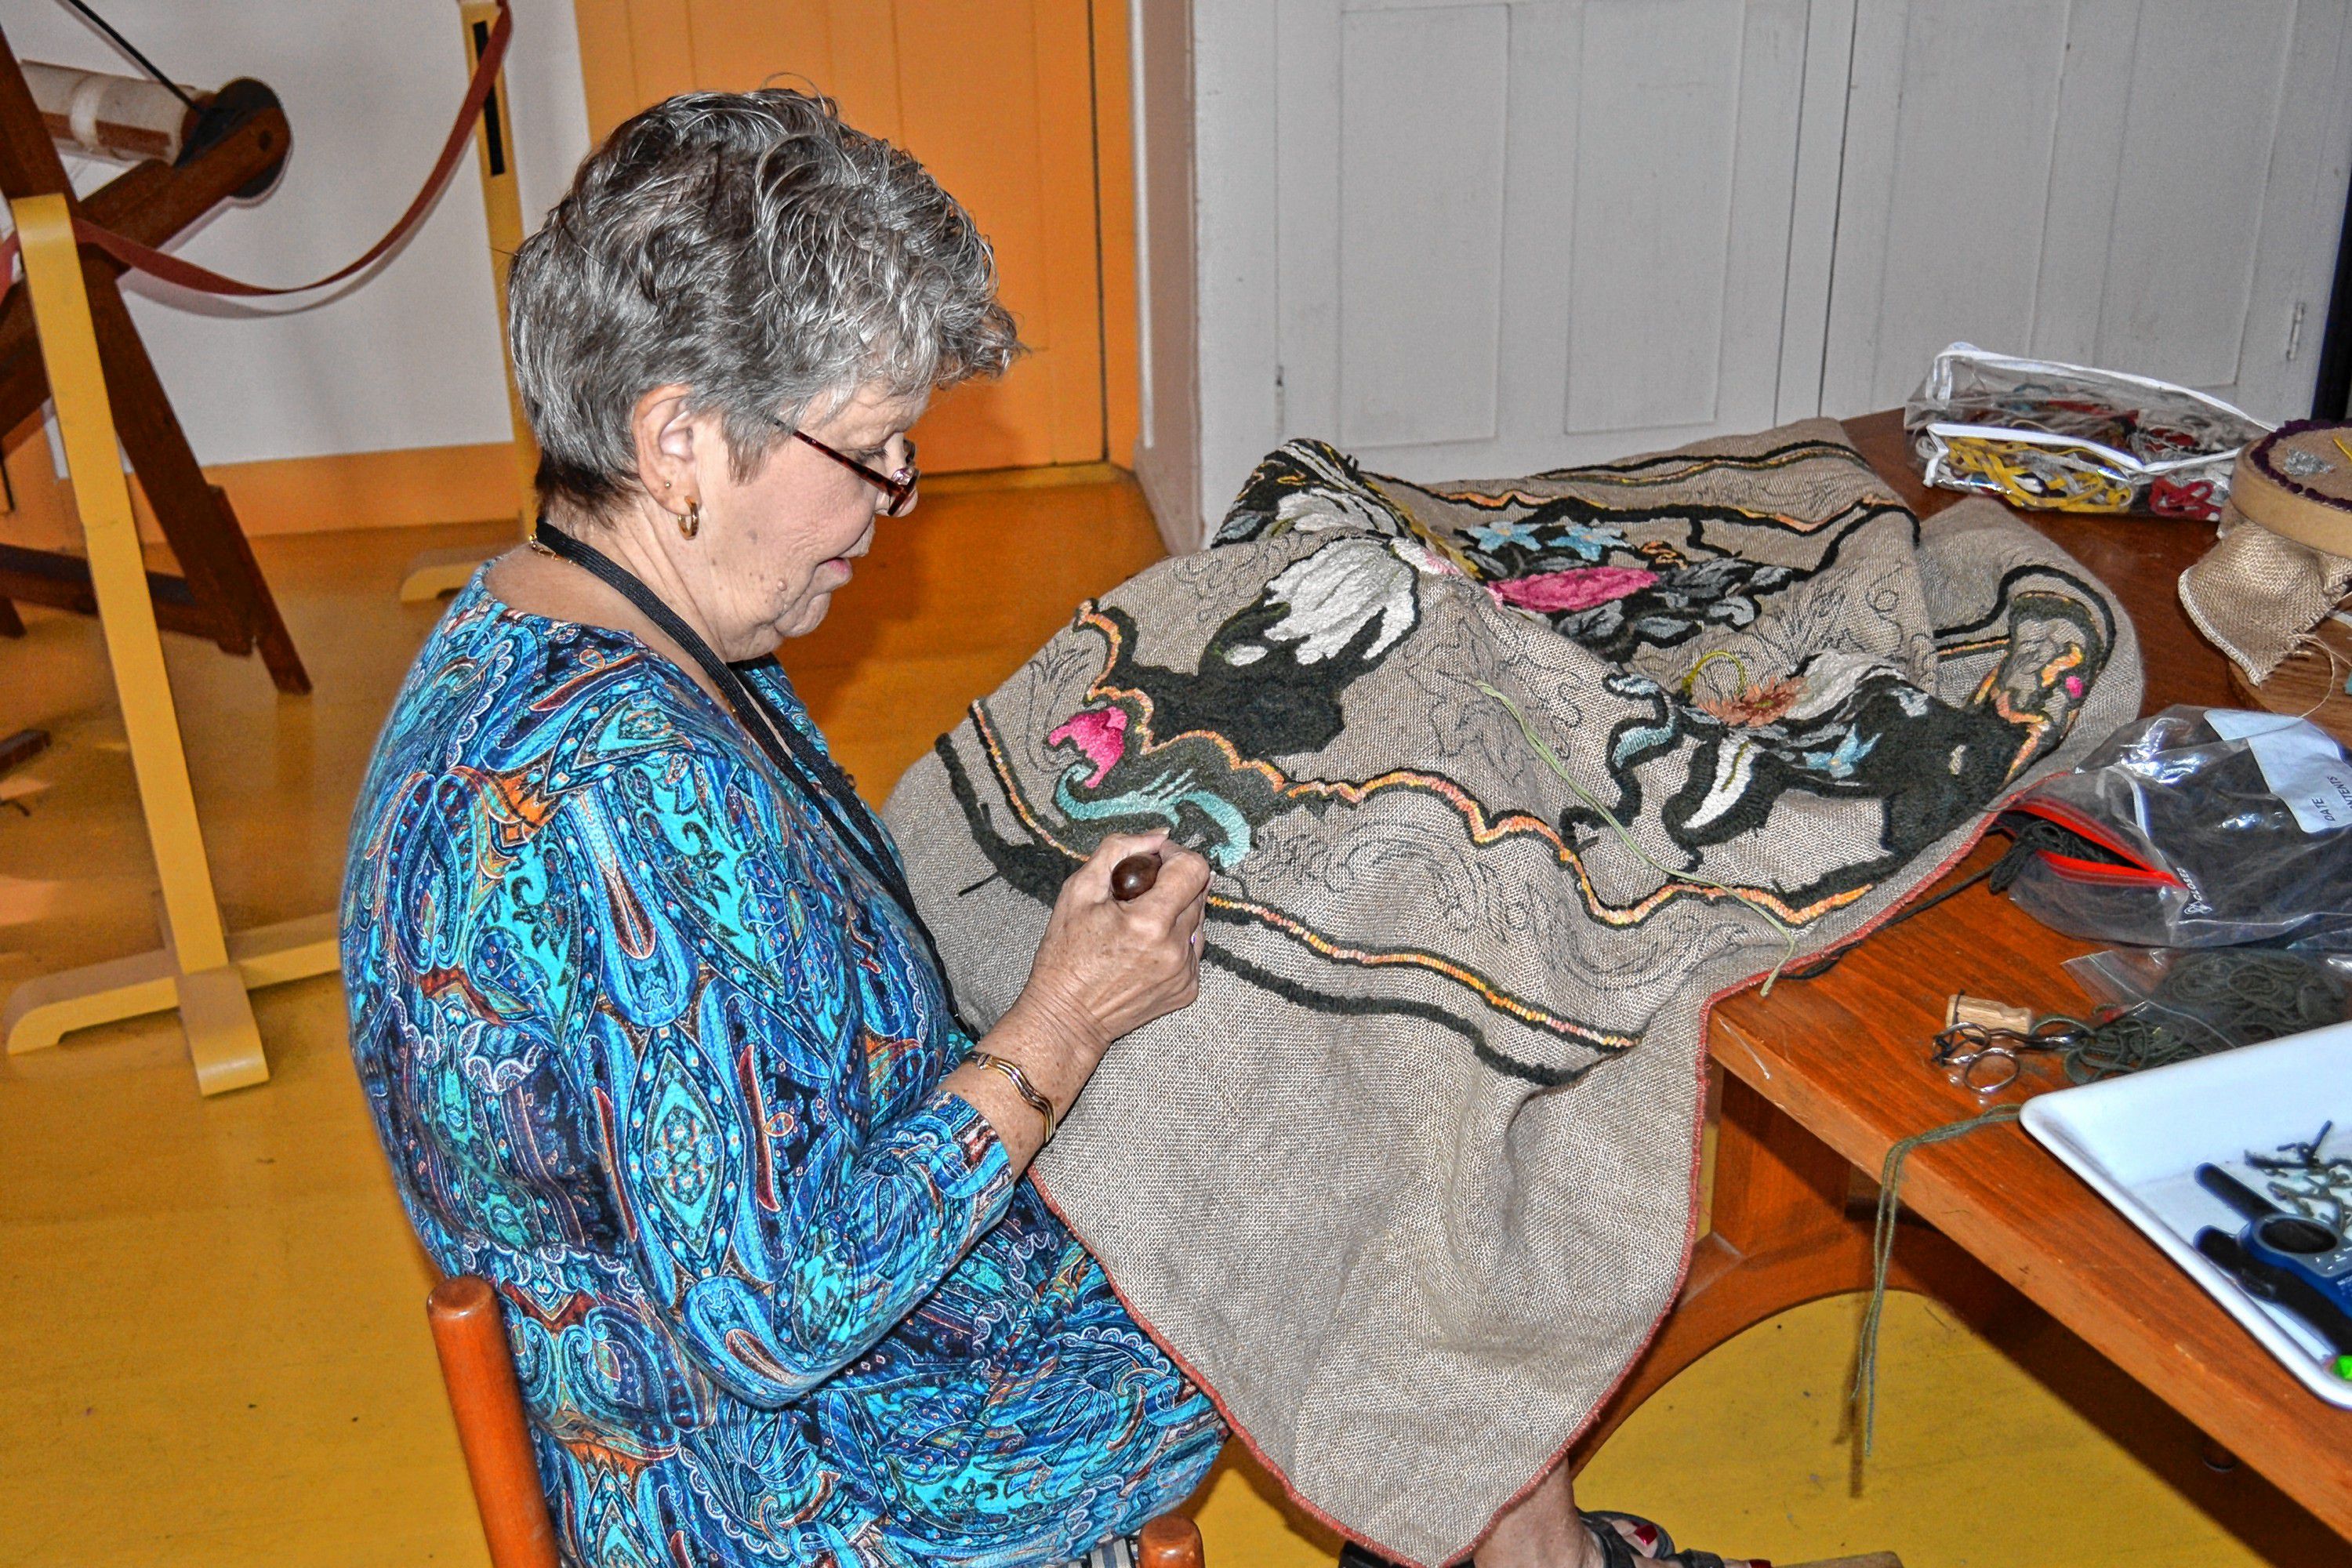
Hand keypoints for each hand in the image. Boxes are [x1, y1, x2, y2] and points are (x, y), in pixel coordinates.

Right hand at [998, 830, 1210, 1110]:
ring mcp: (1185, 973)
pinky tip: (1143, 951)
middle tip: (1135, 896)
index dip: (1175, 855)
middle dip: (1171, 884)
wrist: (1067, 1018)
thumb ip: (1118, 850)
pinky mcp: (1187, 991)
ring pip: (1197, 921)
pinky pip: (1192, 950)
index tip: (1153, 860)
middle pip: (1198, 892)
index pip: (1194, 868)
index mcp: (1150, 922)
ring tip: (1137, 927)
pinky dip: (1174, 942)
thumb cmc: (1065, 955)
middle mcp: (1175, 949)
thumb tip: (1158, 835)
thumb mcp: (1078, 891)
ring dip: (1174, 913)